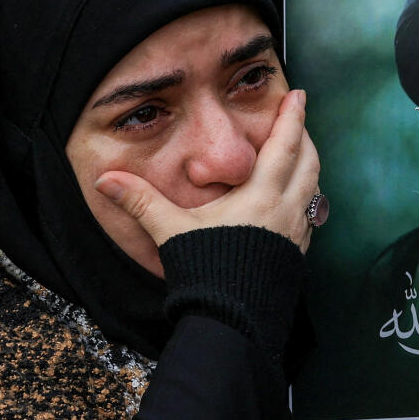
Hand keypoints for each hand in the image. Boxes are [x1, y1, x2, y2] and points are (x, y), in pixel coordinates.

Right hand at [94, 90, 319, 251]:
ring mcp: (296, 235)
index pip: (285, 145)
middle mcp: (287, 211)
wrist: (232, 324)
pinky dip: (307, 197)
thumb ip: (140, 201)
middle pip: (309, 163)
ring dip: (309, 166)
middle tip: (298, 119)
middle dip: (305, 136)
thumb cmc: (205, 272)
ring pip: (314, 189)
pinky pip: (311, 216)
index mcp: (261, 196)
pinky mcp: (297, 256)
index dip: (292, 117)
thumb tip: (104, 179)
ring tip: (299, 154)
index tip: (299, 95)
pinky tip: (294, 201)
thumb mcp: (170, 231)